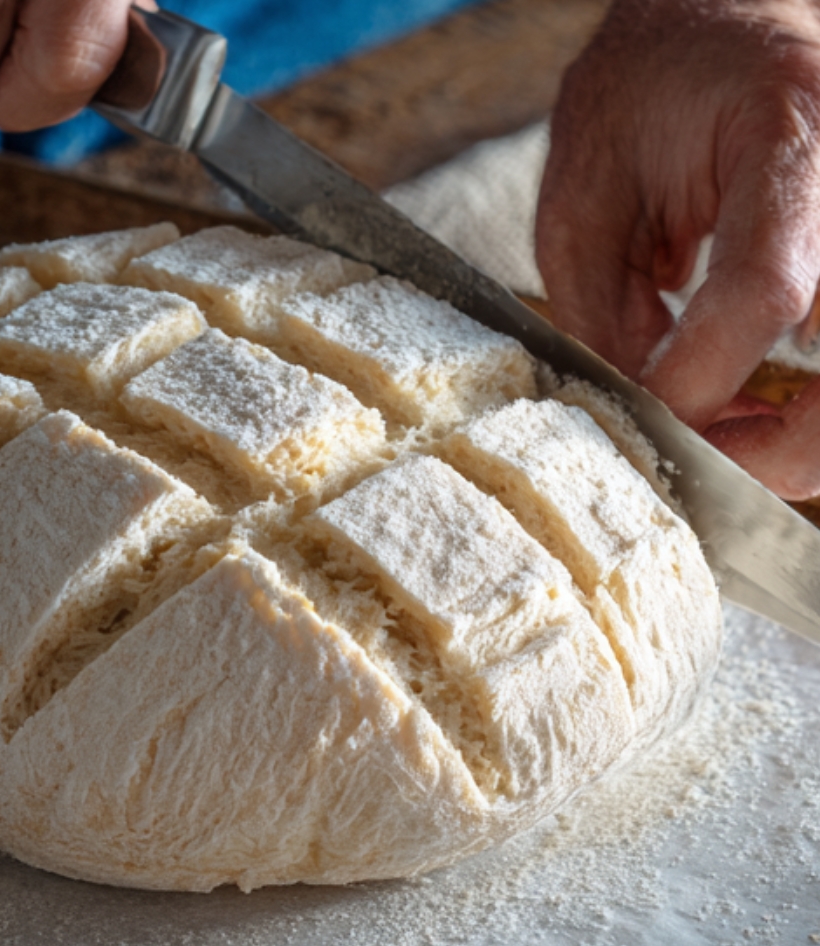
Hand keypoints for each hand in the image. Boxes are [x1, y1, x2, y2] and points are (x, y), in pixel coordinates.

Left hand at [537, 0, 819, 498]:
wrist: (724, 17)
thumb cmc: (648, 92)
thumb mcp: (587, 195)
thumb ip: (604, 310)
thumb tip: (635, 414)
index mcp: (791, 132)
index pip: (767, 288)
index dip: (702, 378)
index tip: (649, 417)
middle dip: (784, 447)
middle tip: (703, 462)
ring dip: (802, 438)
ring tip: (723, 432)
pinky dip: (810, 409)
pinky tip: (755, 404)